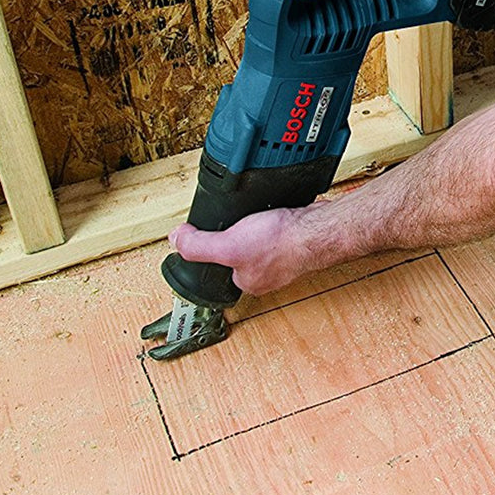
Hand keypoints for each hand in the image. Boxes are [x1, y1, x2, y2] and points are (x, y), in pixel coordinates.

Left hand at [169, 208, 309, 297]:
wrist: (318, 228)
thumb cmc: (281, 242)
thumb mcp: (228, 245)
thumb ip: (199, 245)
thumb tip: (176, 239)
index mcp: (247, 281)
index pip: (220, 270)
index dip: (213, 252)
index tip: (212, 236)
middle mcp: (266, 273)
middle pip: (240, 255)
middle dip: (236, 238)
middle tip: (234, 223)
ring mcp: (283, 256)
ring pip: (260, 243)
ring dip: (256, 229)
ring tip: (253, 217)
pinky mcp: (296, 239)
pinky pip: (278, 231)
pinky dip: (274, 221)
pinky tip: (272, 213)